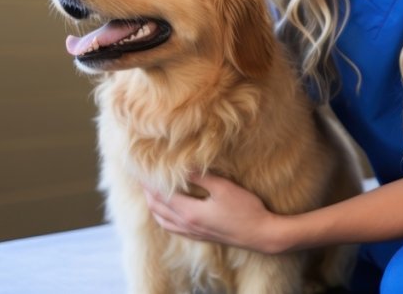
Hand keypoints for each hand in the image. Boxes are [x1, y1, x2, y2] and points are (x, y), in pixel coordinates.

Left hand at [143, 174, 287, 254]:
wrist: (260, 235)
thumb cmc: (245, 209)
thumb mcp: (224, 188)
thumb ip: (201, 177)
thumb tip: (182, 166)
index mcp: (189, 212)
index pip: (160, 194)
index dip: (149, 181)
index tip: (141, 168)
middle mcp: (186, 225)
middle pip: (157, 208)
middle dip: (147, 191)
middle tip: (142, 176)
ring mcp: (192, 233)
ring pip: (162, 220)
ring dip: (153, 205)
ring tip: (150, 191)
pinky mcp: (199, 236)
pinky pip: (172, 228)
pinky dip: (163, 217)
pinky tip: (167, 211)